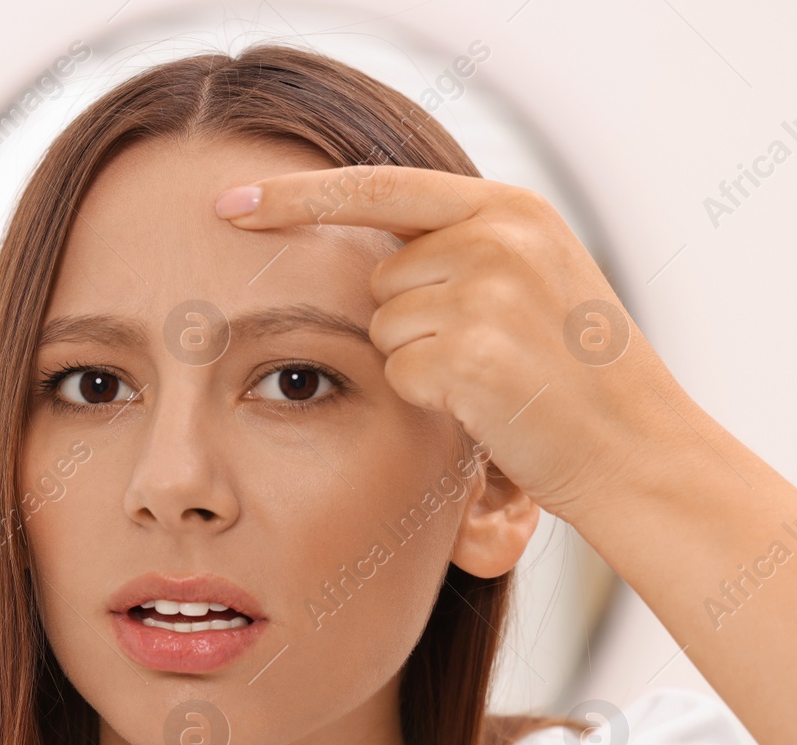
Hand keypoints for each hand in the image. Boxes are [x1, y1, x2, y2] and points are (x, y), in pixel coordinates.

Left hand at [214, 166, 678, 522]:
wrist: (632, 444)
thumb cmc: (573, 371)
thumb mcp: (533, 277)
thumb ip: (461, 247)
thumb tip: (368, 258)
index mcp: (511, 207)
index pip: (379, 185)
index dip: (297, 196)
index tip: (228, 202)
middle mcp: (498, 237)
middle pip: (380, 276)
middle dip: (410, 319)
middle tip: (486, 350)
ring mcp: (487, 292)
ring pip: (384, 327)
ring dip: (420, 359)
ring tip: (493, 375)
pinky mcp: (471, 353)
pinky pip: (399, 373)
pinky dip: (430, 398)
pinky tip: (486, 402)